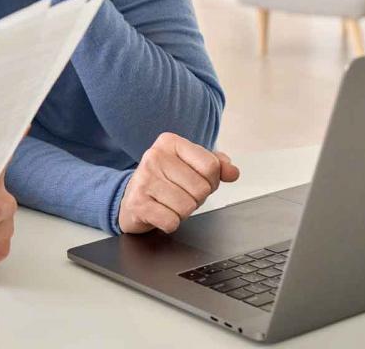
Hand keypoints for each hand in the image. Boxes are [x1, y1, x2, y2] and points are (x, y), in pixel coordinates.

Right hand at [119, 132, 239, 234]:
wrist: (130, 199)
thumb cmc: (164, 181)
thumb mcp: (190, 165)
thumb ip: (216, 164)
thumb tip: (233, 172)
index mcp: (170, 142)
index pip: (211, 166)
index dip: (211, 181)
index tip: (196, 180)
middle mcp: (154, 156)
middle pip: (201, 188)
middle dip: (196, 198)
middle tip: (180, 194)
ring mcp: (144, 179)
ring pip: (187, 207)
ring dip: (182, 212)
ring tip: (169, 203)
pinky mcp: (138, 203)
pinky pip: (171, 221)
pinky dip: (170, 223)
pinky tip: (160, 213)